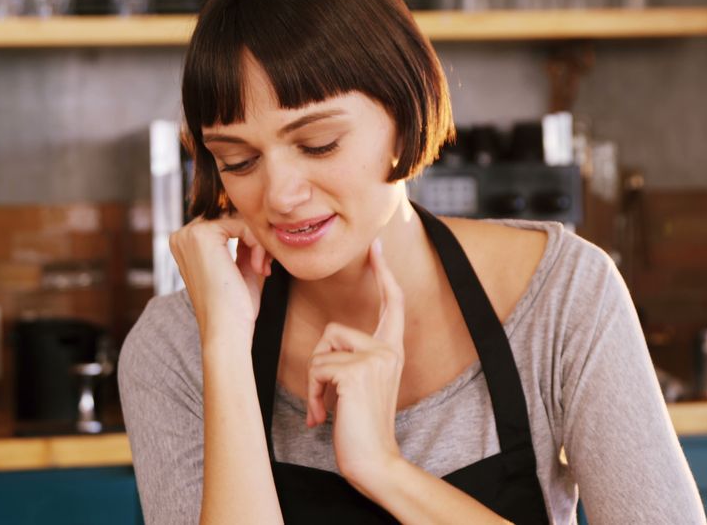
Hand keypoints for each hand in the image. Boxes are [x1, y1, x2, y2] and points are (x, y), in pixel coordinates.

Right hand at [169, 215, 273, 349]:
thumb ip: (242, 243)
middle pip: (232, 218)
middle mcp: (182, 235)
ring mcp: (189, 234)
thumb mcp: (239, 267)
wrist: (226, 329)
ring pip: (239, 220)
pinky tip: (258, 267)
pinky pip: (241, 224)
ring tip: (262, 267)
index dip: (249, 239)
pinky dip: (257, 243)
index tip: (262, 263)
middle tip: (265, 265)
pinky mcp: (202, 235)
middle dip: (254, 239)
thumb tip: (253, 220)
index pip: (226, 223)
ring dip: (258, 242)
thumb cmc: (234, 306)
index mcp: (186, 244)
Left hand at [305, 239, 405, 491]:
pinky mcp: (357, 372)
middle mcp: (389, 350)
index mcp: (392, 351)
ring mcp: (376, 359)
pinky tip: (326, 416)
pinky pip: (317, 368)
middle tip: (325, 398)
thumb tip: (327, 348)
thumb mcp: (359, 387)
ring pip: (322, 350)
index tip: (377, 245)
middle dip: (318, 364)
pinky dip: (313, 394)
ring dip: (315, 383)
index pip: (391, 303)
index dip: (384, 272)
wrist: (374, 462)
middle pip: (334, 330)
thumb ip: (353, 361)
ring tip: (328, 409)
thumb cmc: (360, 428)